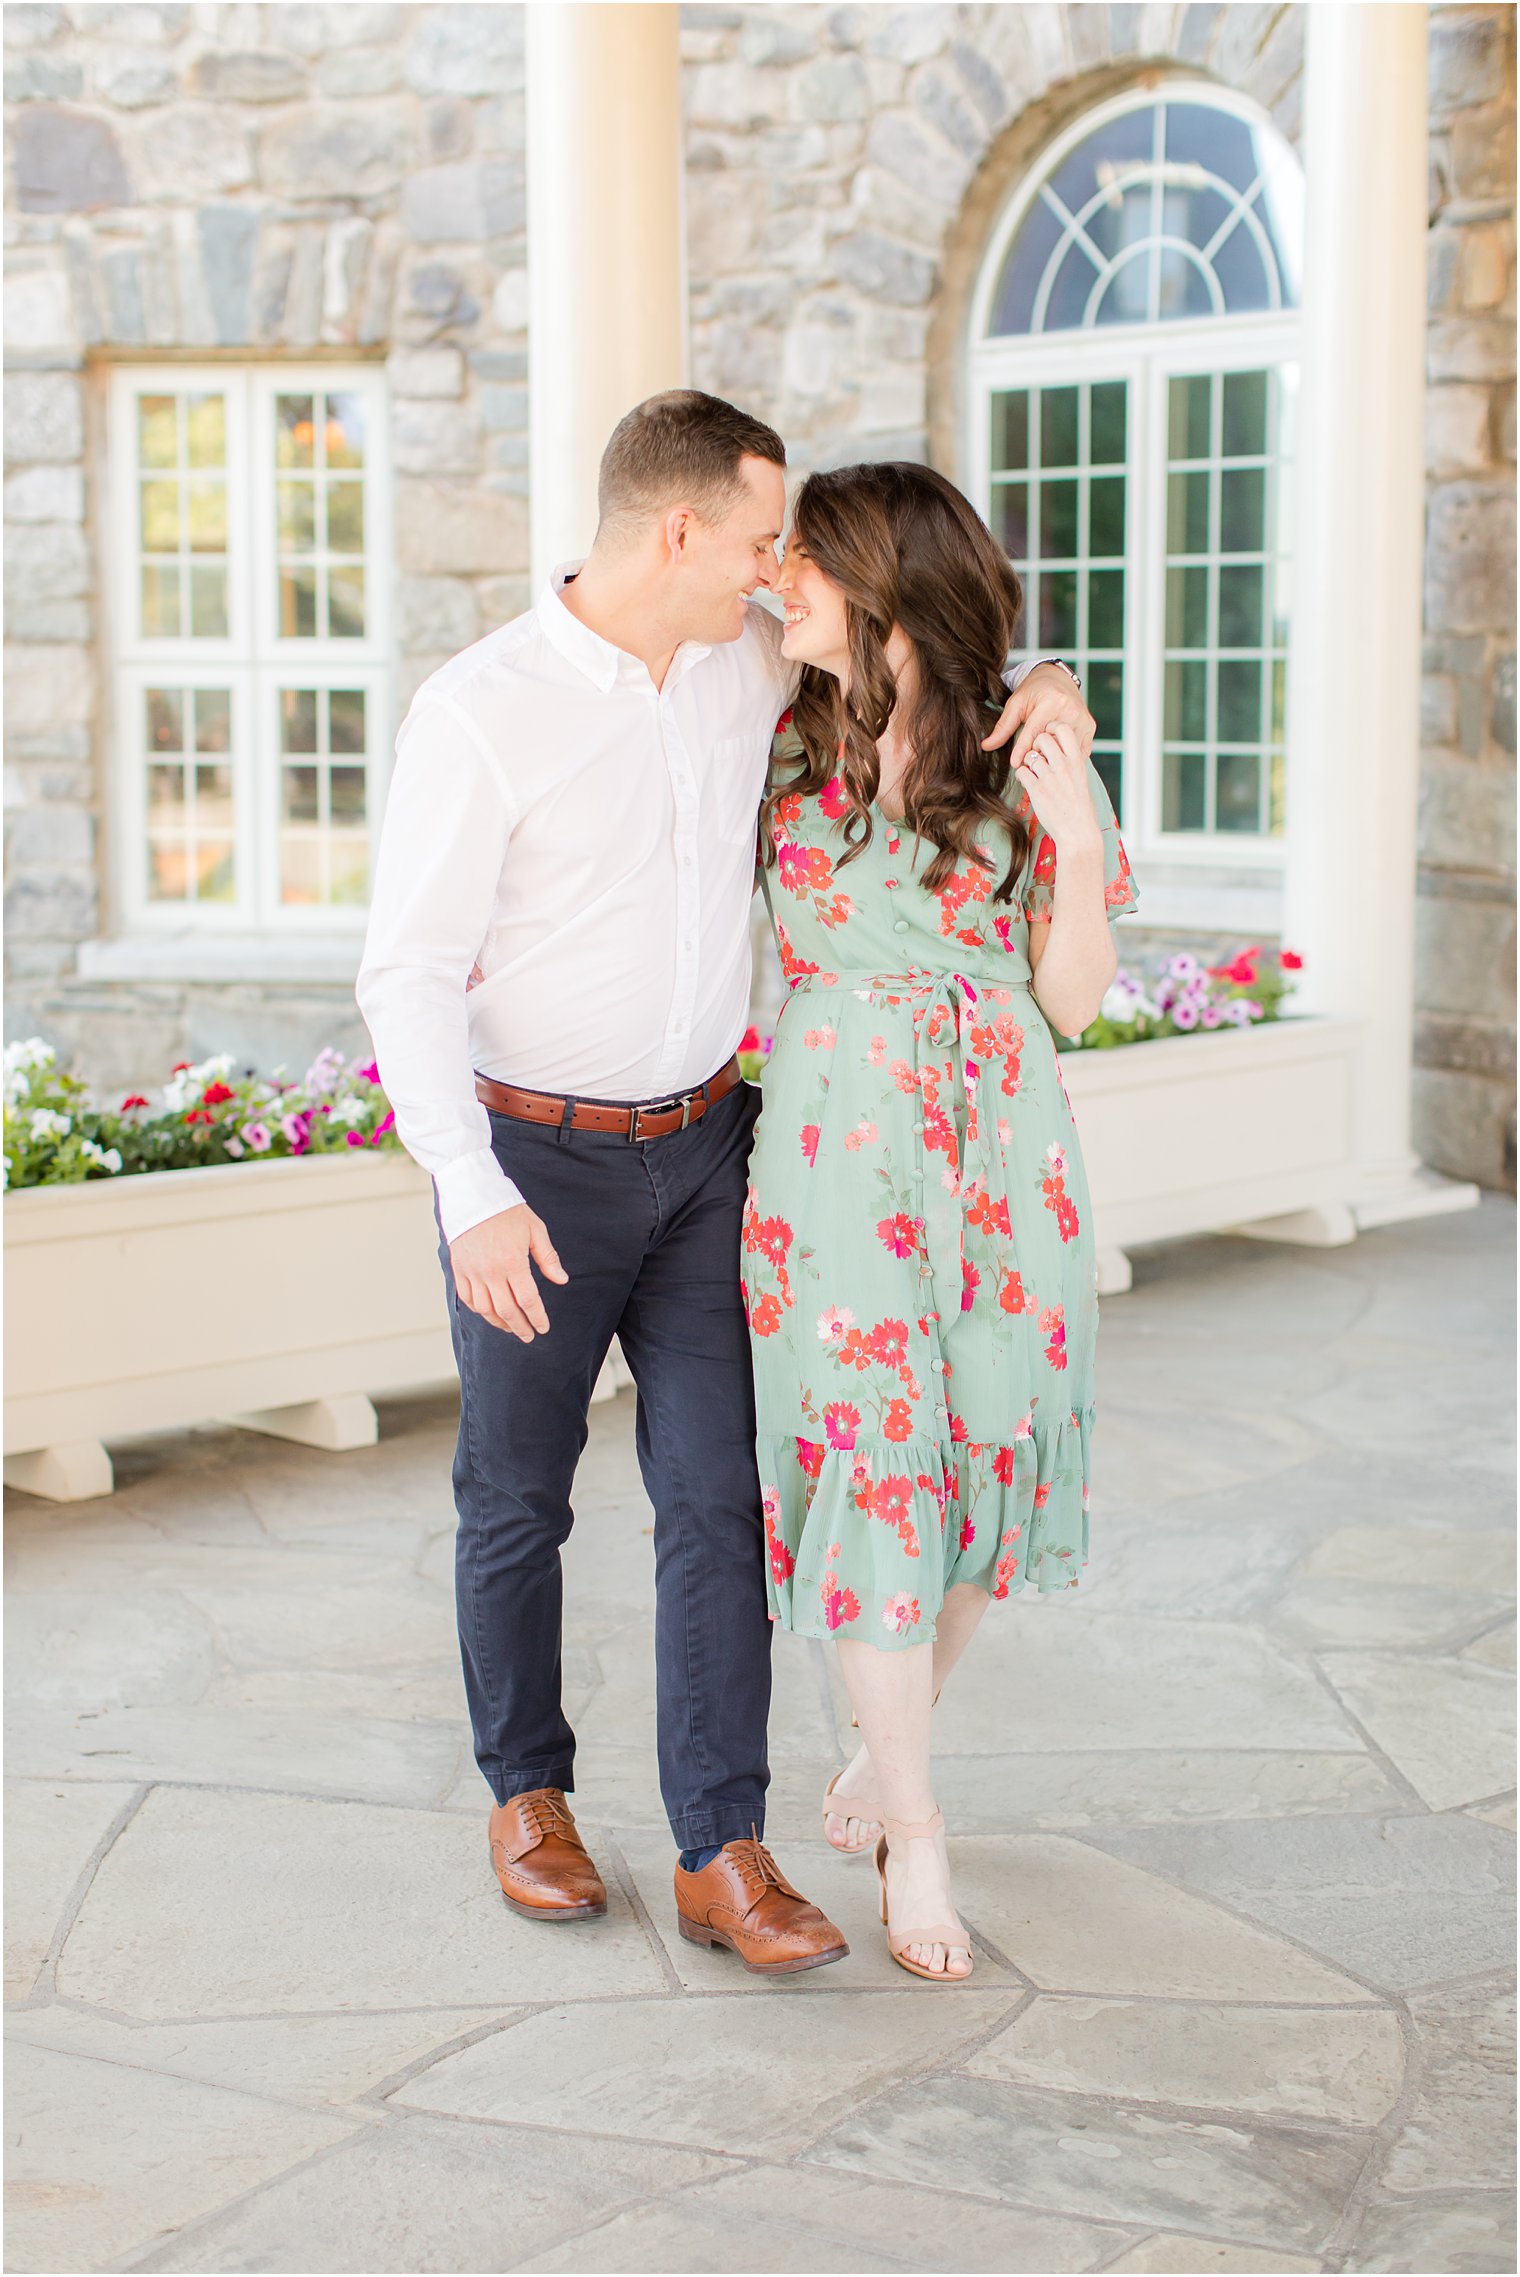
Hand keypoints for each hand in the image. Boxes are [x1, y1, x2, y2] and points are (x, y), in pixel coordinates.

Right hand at [449, 1202, 567, 1340]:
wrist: (473, 1196)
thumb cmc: (508, 1211)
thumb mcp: (535, 1229)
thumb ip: (548, 1258)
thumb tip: (562, 1280)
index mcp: (513, 1262)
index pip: (528, 1300)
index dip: (537, 1317)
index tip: (543, 1328)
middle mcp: (491, 1271)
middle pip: (506, 1311)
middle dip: (520, 1327)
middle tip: (529, 1336)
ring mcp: (472, 1272)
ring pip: (485, 1309)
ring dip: (499, 1323)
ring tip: (511, 1328)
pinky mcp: (459, 1269)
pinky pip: (468, 1298)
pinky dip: (479, 1310)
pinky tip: (489, 1313)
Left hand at [982, 662, 1095, 768]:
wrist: (1058, 679)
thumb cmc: (1034, 692)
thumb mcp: (1015, 704)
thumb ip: (1003, 727)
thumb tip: (986, 746)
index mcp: (1051, 702)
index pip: (1035, 732)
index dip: (1023, 750)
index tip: (1016, 764)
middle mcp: (1070, 710)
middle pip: (1052, 743)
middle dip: (1038, 756)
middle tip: (1028, 766)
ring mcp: (1083, 719)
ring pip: (1066, 749)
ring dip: (1053, 758)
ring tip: (1040, 763)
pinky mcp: (1090, 727)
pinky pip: (1078, 750)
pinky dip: (1066, 756)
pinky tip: (1056, 759)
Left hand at [1012, 719, 1102, 851]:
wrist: (1078, 832)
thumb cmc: (1081, 808)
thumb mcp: (1082, 780)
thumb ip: (1071, 762)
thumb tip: (1061, 750)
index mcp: (1077, 761)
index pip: (1063, 730)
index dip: (1052, 728)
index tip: (1048, 735)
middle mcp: (1063, 766)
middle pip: (1042, 738)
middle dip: (1036, 744)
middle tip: (1037, 754)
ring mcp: (1049, 778)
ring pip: (1029, 756)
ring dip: (1027, 762)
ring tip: (1033, 772)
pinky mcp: (1037, 790)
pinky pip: (1021, 772)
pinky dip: (1021, 775)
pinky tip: (1027, 781)